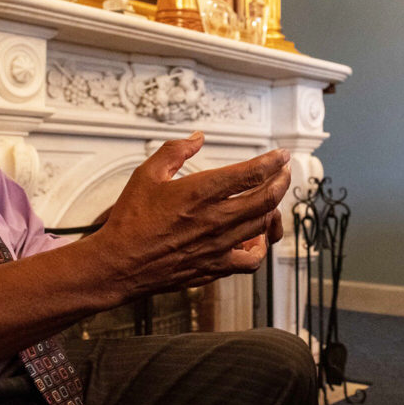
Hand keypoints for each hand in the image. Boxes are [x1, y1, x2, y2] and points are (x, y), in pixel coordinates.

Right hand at [89, 132, 290, 296]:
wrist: (118, 264)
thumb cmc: (130, 221)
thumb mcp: (146, 174)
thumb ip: (175, 151)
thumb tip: (197, 137)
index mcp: (200, 192)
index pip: (251, 173)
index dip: (273, 161)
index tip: (281, 156)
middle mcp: (215, 218)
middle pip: (266, 198)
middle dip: (282, 181)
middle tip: (284, 172)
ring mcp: (218, 245)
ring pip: (262, 225)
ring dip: (273, 209)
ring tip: (271, 200)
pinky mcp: (215, 266)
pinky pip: (251, 261)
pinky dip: (260, 248)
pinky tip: (255, 238)